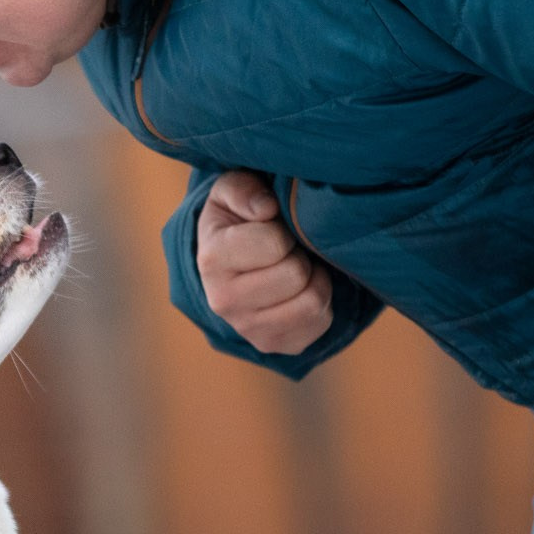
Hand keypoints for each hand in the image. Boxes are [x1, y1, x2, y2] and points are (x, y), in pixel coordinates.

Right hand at [197, 170, 332, 354]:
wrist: (231, 265)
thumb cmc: (236, 220)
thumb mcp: (231, 191)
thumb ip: (244, 188)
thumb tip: (267, 207)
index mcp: (212, 260)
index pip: (275, 243)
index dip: (283, 230)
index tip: (272, 228)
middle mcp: (224, 301)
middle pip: (296, 274)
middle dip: (297, 254)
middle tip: (286, 249)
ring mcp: (249, 329)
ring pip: (312, 301)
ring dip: (312, 277)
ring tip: (293, 266)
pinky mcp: (275, 345)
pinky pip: (320, 321)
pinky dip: (319, 300)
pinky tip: (298, 289)